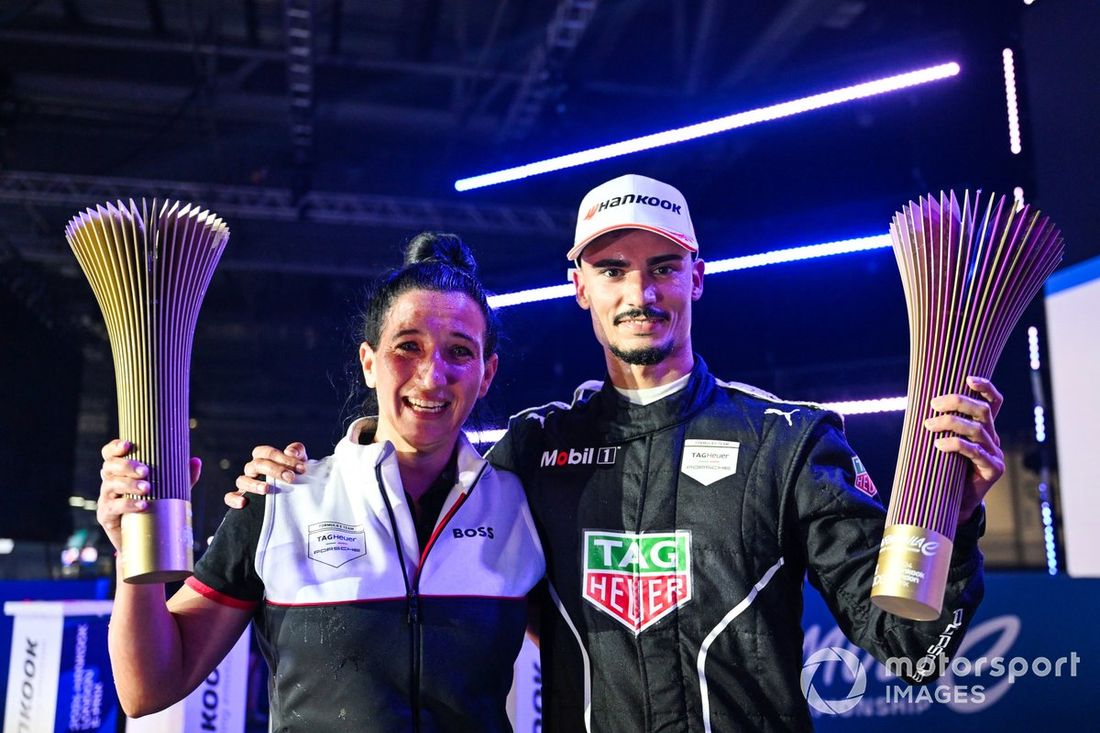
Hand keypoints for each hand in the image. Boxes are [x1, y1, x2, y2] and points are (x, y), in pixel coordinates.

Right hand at [98, 439, 201, 551]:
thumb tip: (196, 461)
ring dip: (129, 484)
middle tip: (145, 471)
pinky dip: (128, 505)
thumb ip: (183, 476)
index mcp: (121, 471)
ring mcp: (105, 498)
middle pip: (109, 466)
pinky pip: (113, 507)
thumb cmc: (154, 507)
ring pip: (111, 485)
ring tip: (147, 488)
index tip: (128, 445)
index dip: (115, 447)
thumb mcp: (170, 490)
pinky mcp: (106, 516)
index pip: (110, 454)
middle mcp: (110, 481)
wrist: (143, 539)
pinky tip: (143, 505)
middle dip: (126, 466)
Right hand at [225, 443, 307, 508]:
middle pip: (257, 464)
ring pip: (242, 479)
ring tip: (267, 489)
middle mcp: (252, 469)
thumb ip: (297, 451)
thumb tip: (291, 452)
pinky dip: (234, 499)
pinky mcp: (241, 497)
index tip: (301, 468)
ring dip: (254, 484)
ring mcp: (245, 483)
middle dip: (275, 470)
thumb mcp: (298, 462)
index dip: (283, 458)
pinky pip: (230, 497)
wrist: (292, 493)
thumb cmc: (293, 474)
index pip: (267, 453)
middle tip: (290, 478)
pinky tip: (243, 503)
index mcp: (263, 457)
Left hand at [923, 376, 1004, 524]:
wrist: (954, 503)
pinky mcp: (993, 469)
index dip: (986, 387)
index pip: (994, 402)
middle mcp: (992, 437)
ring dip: (951, 423)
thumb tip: (916, 405)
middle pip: (983, 411)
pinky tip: (939, 444)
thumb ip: (939, 426)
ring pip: (977, 429)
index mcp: (984, 427)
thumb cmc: (945, 468)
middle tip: (934, 404)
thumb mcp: (943, 443)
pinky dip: (956, 445)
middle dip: (958, 402)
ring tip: (929, 424)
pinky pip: (976, 452)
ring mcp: (995, 453)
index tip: (968, 378)